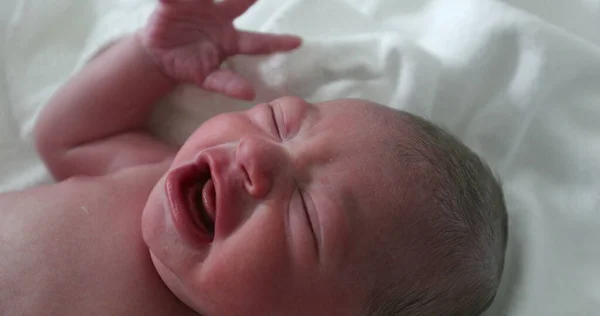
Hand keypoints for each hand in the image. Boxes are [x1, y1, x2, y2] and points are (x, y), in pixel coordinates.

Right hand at [140, 0, 301, 99]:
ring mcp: (201, 9)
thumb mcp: (208, 78)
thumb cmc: (189, 66)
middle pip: (240, 4)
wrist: (159, 58)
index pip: (258, 42)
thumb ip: (228, 84)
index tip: (299, 42)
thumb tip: (249, 93)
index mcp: (230, 40)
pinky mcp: (176, 4)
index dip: (277, 42)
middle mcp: (220, 19)